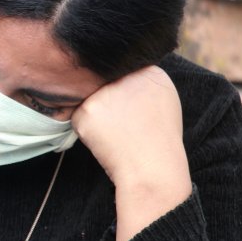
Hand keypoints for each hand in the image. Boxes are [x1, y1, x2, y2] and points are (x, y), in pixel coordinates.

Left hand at [71, 66, 191, 240]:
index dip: (122, 90)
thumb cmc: (158, 141)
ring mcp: (105, 92)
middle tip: (121, 123)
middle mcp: (127, 77)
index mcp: (150, 72)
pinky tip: (105, 139)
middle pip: (103, 82)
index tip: (128, 107)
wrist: (152, 170)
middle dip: (107, 99)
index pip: (124, 70)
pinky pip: (78, 115)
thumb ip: (142, 83)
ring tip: (117, 132)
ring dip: (96, 113)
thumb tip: (118, 74)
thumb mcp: (162, 101)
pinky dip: (87, 128)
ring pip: (89, 97)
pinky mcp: (87, 110)